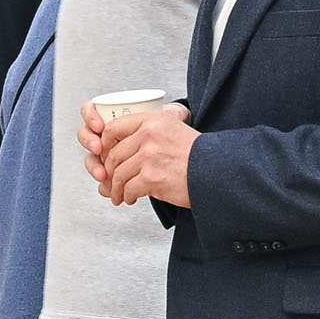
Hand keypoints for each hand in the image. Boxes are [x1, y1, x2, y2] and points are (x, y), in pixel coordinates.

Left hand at [77, 101, 194, 207]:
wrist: (215, 172)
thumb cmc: (197, 154)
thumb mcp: (174, 127)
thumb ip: (151, 128)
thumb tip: (123, 139)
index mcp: (152, 120)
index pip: (114, 128)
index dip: (104, 144)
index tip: (105, 155)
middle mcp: (148, 134)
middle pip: (114, 153)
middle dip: (109, 171)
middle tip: (110, 179)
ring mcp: (149, 156)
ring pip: (119, 173)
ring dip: (116, 187)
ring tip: (119, 194)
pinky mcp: (151, 177)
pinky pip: (129, 188)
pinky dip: (126, 196)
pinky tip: (130, 198)